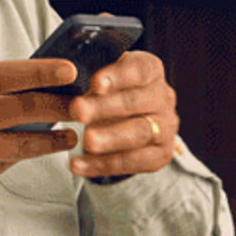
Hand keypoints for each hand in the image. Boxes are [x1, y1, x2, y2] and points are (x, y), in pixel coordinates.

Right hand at [0, 52, 83, 216]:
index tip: (70, 69)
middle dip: (62, 106)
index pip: (7, 75)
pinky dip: (22, 155)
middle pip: (26, 110)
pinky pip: (5, 163)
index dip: (42, 71)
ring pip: (25, 144)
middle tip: (85, 102)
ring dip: (53, 139)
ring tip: (72, 134)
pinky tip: (35, 149)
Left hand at [70, 47, 180, 183]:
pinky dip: (102, 164)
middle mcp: (163, 98)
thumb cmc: (112, 96)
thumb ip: (94, 83)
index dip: (118, 76)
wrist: (129, 124)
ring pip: (139, 133)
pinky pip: (132, 162)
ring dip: (110, 138)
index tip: (95, 83)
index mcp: (151, 71)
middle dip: (105, 108)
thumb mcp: (104, 81)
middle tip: (78, 111)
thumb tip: (71, 88)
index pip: (140, 70)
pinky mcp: (160, 155)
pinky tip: (79, 164)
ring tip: (86, 141)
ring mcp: (165, 128)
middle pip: (135, 102)